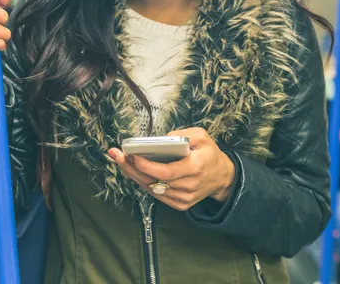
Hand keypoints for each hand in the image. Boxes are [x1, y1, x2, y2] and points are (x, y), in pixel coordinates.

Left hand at [108, 127, 234, 210]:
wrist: (222, 176)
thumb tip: (161, 140)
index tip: (132, 155)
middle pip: (155, 181)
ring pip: (153, 189)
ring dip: (135, 176)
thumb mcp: (202, 136)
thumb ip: (183, 134)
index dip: (147, 166)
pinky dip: (145, 183)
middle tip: (117, 156)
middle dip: (133, 169)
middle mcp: (189, 186)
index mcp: (196, 167)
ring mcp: (184, 198)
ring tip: (122, 162)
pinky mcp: (181, 204)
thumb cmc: (210, 153)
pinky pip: (157, 195)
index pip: (166, 171)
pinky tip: (135, 173)